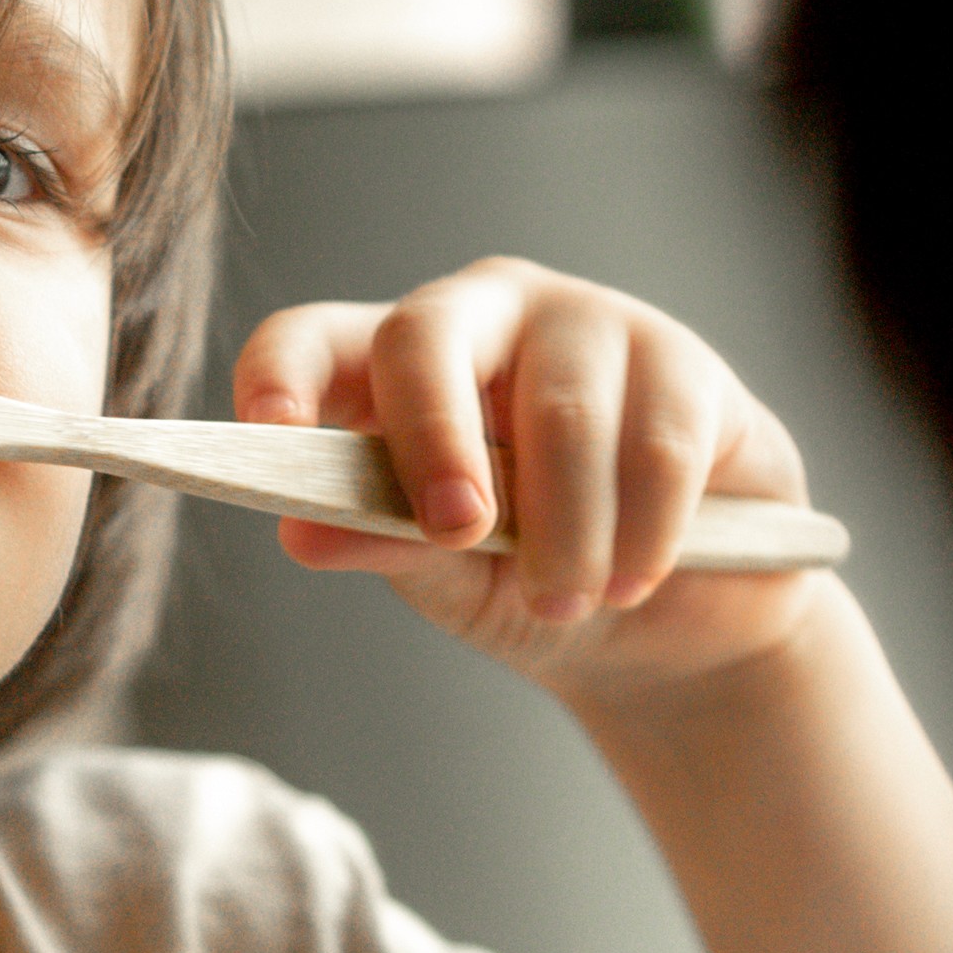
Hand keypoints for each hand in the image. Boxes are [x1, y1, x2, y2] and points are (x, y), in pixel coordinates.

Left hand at [226, 258, 822, 706]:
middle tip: (459, 533)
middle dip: (435, 439)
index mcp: (397, 370)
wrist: (676, 631)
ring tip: (570, 601)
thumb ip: (389, 544)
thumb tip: (302, 531)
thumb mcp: (453, 582)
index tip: (269, 430)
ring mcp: (587, 325)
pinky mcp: (684, 362)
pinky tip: (635, 578)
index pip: (313, 338)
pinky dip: (643, 534)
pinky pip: (657, 445)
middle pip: (426, 336)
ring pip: (560, 411)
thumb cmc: (539, 586)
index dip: (283, 372)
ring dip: (564, 533)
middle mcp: (483, 321)